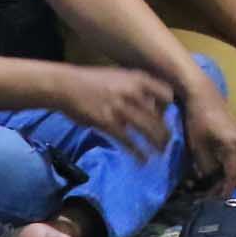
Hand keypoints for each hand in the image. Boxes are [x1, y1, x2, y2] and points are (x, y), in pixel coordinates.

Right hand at [54, 65, 172, 154]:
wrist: (66, 85)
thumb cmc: (92, 81)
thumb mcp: (120, 76)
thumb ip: (136, 88)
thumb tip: (149, 105)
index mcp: (138, 79)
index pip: (166, 94)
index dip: (169, 108)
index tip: (166, 118)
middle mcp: (133, 92)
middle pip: (158, 115)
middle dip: (165, 132)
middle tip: (167, 142)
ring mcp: (121, 108)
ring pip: (147, 129)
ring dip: (156, 143)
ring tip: (160, 153)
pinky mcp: (108, 122)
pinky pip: (128, 140)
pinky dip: (138, 152)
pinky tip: (142, 160)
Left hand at [185, 89, 235, 199]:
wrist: (203, 95)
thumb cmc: (198, 120)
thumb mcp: (197, 148)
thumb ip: (205, 167)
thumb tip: (208, 179)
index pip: (233, 175)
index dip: (224, 190)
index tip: (214, 201)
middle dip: (225, 184)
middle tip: (210, 195)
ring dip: (228, 175)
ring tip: (211, 184)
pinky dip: (229, 165)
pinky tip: (216, 169)